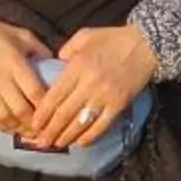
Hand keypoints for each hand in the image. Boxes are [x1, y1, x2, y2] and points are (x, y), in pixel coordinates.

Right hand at [0, 8, 50, 139]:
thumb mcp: (22, 35)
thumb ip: (41, 50)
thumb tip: (57, 65)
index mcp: (15, 64)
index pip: (35, 92)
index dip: (47, 106)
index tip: (56, 111)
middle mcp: (0, 80)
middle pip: (21, 110)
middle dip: (35, 123)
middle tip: (46, 128)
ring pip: (5, 118)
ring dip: (20, 128)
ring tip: (31, 131)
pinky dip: (2, 127)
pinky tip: (12, 128)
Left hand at [18, 21, 156, 149]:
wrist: (147, 44)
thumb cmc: (114, 39)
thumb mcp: (85, 36)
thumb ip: (66, 49)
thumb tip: (55, 62)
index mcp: (77, 67)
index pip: (54, 96)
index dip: (42, 114)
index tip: (33, 124)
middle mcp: (88, 84)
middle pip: (64, 114)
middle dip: (50, 131)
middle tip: (40, 142)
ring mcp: (104, 97)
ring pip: (80, 123)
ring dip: (66, 137)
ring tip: (56, 145)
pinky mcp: (118, 105)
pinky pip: (101, 126)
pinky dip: (89, 137)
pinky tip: (79, 143)